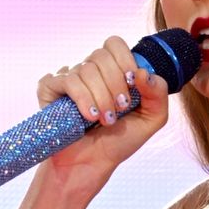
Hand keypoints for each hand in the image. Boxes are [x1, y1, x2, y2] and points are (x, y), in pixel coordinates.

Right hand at [34, 35, 171, 193]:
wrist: (92, 164)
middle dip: (114, 84)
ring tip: (104, 120)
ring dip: (100, 97)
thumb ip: (159, 93)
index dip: (124, 59)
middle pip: (100, 56)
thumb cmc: (119, 141)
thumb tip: (142, 72)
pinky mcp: (49, 90)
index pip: (114, 44)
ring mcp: (68, 79)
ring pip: (85, 70)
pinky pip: (65, 80)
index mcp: (111, 71)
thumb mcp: (151, 119)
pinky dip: (81, 98)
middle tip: (119, 109)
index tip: (132, 84)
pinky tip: (88, 116)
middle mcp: (88, 71)